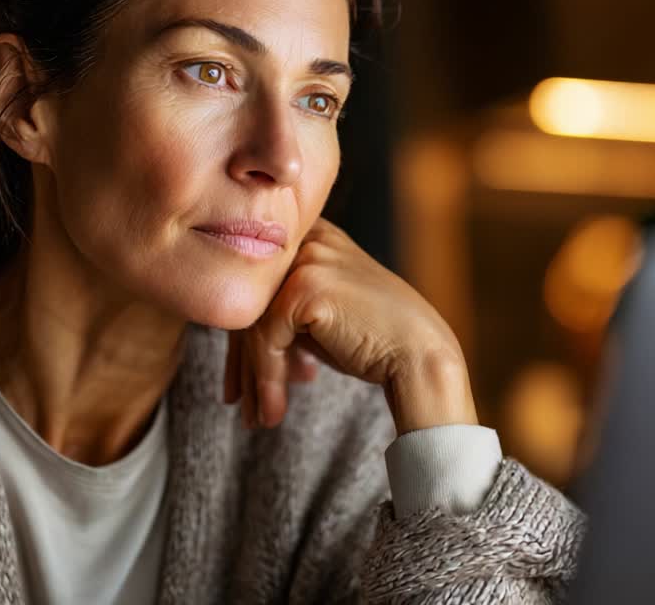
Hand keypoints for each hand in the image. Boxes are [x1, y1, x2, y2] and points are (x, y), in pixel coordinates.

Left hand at [222, 218, 478, 434]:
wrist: (420, 357)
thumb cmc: (373, 341)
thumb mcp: (320, 318)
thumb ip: (282, 315)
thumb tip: (235, 350)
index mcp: (310, 236)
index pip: (258, 286)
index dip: (242, 339)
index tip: (238, 384)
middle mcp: (307, 238)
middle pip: (249, 302)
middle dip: (240, 362)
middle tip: (238, 404)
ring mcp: (307, 259)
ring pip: (252, 323)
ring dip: (253, 379)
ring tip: (256, 418)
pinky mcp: (305, 286)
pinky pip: (266, 339)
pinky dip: (266, 379)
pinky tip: (275, 409)